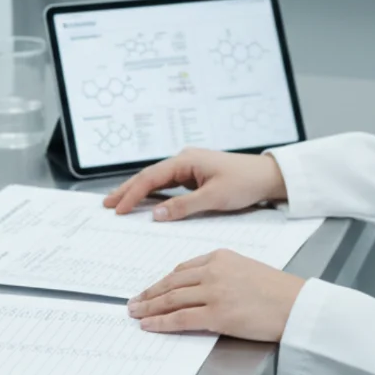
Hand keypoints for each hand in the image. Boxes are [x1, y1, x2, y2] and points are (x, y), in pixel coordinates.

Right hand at [104, 148, 287, 221]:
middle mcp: (184, 160)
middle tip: (107, 204)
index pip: (151, 178)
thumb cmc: (244, 182)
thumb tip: (156, 214)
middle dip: (127, 190)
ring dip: (138, 191)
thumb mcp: (214, 197)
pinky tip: (145, 201)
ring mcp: (189, 167)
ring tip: (119, 203)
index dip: (132, 194)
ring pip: (157, 180)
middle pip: (149, 176)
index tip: (117, 208)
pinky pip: (168, 184)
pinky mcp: (195, 175)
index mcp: (186, 161)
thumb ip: (183, 206)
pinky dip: (154, 193)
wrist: (267, 176)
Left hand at [127, 249, 305, 341]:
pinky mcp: (217, 315)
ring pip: (171, 299)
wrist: (296, 304)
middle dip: (150, 293)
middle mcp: (213, 271)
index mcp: (220, 257)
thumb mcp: (246, 269)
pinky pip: (180, 318)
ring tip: (136, 313)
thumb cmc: (277, 291)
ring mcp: (213, 293)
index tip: (153, 289)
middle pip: (171, 283)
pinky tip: (150, 325)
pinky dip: (161, 322)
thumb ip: (221, 273)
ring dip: (149, 307)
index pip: (183, 269)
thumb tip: (198, 288)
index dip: (164, 281)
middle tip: (134, 302)